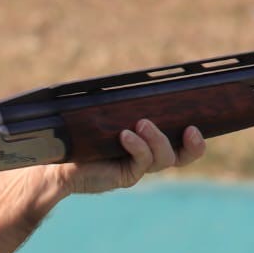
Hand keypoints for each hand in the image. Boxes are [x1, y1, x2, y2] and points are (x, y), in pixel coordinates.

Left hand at [10, 118, 206, 212]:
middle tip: (189, 129)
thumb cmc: (82, 130)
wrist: (58, 157)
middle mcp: (149, 156)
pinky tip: (125, 136)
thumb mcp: (108, 110)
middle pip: (181, 157)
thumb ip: (127, 100)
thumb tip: (144, 76)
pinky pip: (140, 163)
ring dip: (157, 139)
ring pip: (163, 159)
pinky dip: (136, 147)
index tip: (195, 125)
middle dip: (192, 146)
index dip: (195, 139)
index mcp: (152, 139)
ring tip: (142, 124)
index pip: (183, 142)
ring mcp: (137, 167)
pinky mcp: (125, 176)